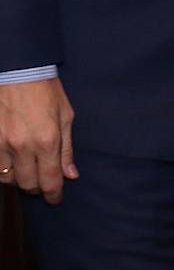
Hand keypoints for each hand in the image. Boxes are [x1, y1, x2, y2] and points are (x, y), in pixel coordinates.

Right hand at [0, 78, 78, 204]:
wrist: (18, 70)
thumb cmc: (46, 90)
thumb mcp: (65, 116)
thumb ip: (67, 149)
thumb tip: (71, 175)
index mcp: (47, 140)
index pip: (50, 181)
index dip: (54, 195)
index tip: (56, 199)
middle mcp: (22, 146)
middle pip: (27, 185)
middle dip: (38, 188)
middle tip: (43, 181)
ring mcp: (1, 144)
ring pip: (7, 179)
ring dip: (19, 178)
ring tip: (27, 169)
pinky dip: (3, 169)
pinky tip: (11, 161)